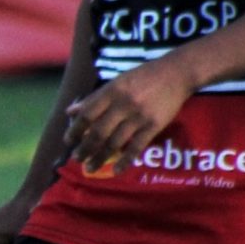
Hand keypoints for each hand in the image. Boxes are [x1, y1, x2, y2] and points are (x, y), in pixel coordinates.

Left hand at [63, 57, 192, 175]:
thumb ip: (94, 98)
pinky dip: (125, 160)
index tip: (68, 141)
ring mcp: (139, 116)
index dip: (75, 129)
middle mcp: (123, 105)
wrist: (177, 73)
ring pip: (115, 142)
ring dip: (100, 157)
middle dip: (85, 148)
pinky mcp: (154, 125)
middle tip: (76, 158)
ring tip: (90, 168)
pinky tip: (116, 170)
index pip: (87, 114)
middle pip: (98, 131)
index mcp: (111, 92)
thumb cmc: (143, 77)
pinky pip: (137, 147)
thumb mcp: (116, 82)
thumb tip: (70, 112)